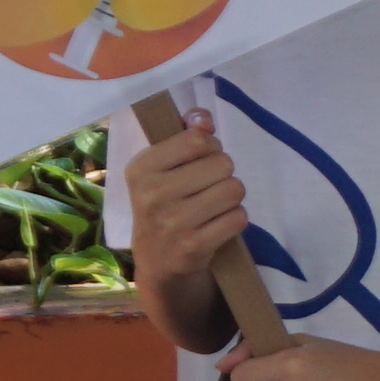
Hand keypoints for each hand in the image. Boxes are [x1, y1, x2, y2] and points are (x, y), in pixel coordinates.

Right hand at [123, 114, 247, 312]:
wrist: (157, 261)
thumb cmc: (165, 203)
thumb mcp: (163, 167)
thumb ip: (185, 134)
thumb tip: (204, 119)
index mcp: (141, 168)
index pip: (198, 140)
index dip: (210, 147)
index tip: (200, 160)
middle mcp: (152, 194)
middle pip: (223, 163)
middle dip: (223, 173)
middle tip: (207, 187)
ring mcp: (172, 223)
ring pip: (234, 189)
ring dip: (231, 196)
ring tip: (213, 206)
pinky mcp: (193, 247)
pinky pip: (238, 217)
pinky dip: (234, 219)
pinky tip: (216, 224)